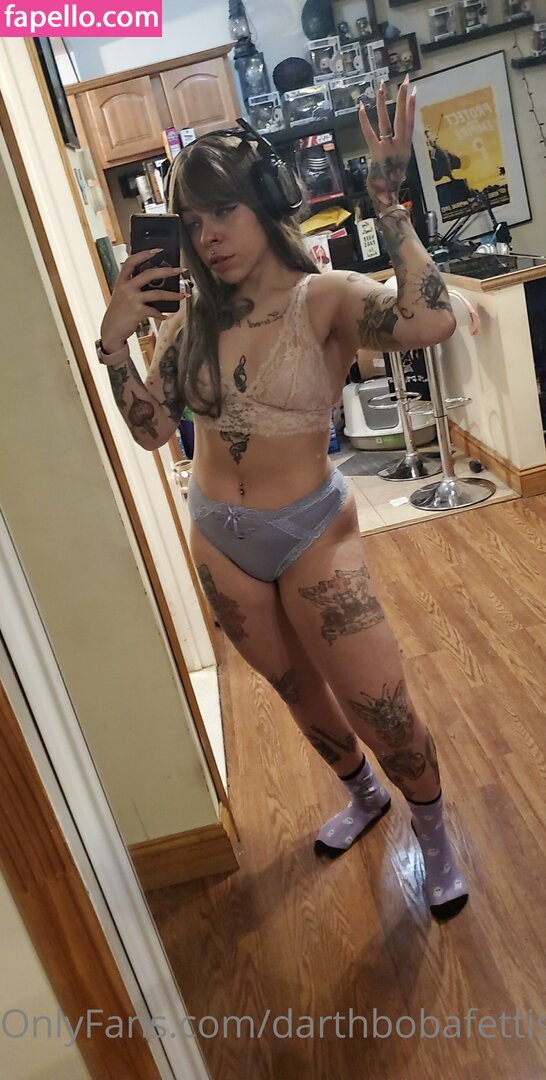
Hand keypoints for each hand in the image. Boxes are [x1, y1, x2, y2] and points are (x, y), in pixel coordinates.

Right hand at [99, 248, 186, 351]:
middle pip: (149, 274)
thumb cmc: (119, 311)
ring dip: (172, 295)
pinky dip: (162, 314)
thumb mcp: (121, 294)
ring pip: (157, 293)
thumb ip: (132, 284)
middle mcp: (126, 288)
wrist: (111, 329)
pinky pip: (155, 311)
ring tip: (182, 295)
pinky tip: (166, 316)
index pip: (131, 262)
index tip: (157, 250)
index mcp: (122, 280)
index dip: (144, 254)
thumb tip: (152, 277)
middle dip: (167, 271)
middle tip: (179, 270)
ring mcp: (132, 299)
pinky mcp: (138, 312)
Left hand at [359, 74, 415, 213]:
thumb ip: (399, 148)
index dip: (412, 105)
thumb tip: (398, 138)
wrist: (387, 196)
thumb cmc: (391, 181)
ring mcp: (388, 148)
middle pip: (402, 116)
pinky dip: (365, 120)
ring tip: (381, 87)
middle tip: (404, 80)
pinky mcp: (376, 152)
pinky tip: (361, 107)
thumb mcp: (400, 163)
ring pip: (386, 121)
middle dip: (403, 97)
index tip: (414, 90)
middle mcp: (400, 145)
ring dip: (383, 103)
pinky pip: (370, 133)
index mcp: (406, 146)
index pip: (410, 121)